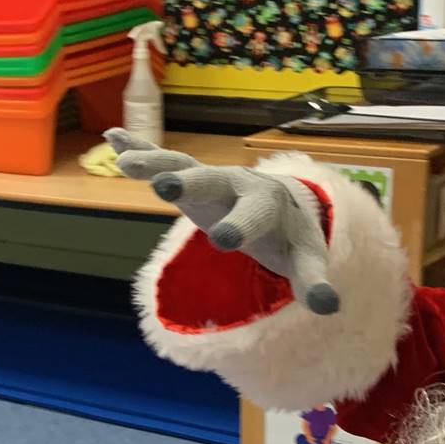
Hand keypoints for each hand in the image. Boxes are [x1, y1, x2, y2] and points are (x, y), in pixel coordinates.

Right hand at [106, 130, 340, 315]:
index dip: (239, 225)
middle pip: (212, 182)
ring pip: (182, 165)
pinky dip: (140, 148)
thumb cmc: (291, 238)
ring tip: (124, 161)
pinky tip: (113, 137)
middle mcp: (237, 184)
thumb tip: (331, 306)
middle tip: (164, 187)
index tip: (222, 239)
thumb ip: (314, 281)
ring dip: (154, 162)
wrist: (283, 206)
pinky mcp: (192, 178)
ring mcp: (212, 178)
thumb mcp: (305, 260)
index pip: (253, 216)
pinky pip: (164, 159)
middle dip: (190, 183)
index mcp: (267, 204)